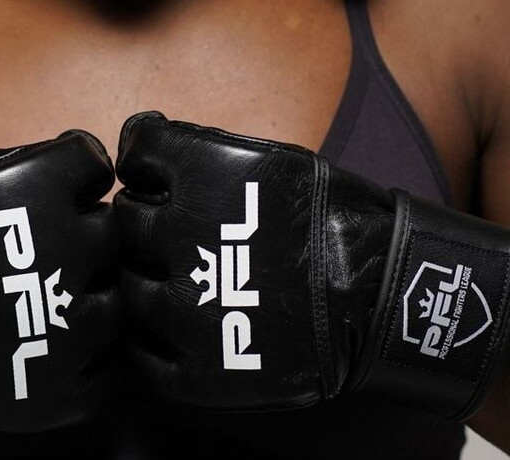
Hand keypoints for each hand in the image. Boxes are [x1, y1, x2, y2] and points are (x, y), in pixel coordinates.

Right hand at [0, 130, 117, 435]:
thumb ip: (41, 164)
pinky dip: (98, 357)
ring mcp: (70, 326)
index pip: (98, 168)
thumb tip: (94, 163)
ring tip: (54, 301)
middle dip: (90, 241)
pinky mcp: (67, 387)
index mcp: (40, 191)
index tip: (64, 197)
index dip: (80, 182)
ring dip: (95, 298)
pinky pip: (116, 369)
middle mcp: (65, 253)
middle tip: (56, 255)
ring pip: (121, 304)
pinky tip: (66, 343)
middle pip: (115, 237)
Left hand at [114, 111, 509, 419]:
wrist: (383, 295)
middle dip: (147, 223)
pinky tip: (181, 326)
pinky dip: (153, 339)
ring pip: (126, 288)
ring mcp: (184, 308)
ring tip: (188, 280)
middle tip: (182, 234)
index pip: (136, 154)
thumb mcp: (268, 160)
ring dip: (148, 280)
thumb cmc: (329, 221)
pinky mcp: (194, 369)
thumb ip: (198, 152)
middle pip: (125, 222)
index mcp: (203, 173)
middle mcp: (183, 236)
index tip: (162, 178)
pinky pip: (141, 355)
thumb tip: (136, 140)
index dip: (147, 165)